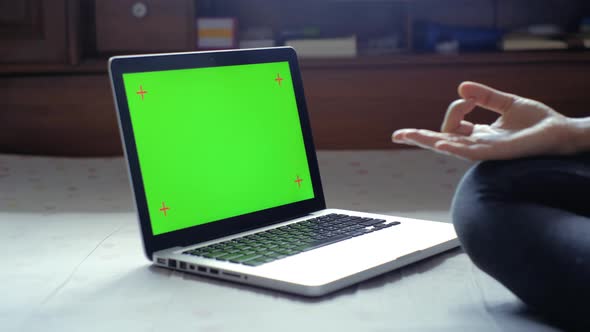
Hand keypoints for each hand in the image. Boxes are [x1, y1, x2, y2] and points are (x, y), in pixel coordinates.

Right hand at [392, 81, 577, 160]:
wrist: (562, 133)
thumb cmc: (538, 122)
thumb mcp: (507, 102)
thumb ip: (485, 96)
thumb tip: (461, 86)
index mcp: (479, 135)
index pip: (453, 123)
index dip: (457, 106)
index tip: (470, 97)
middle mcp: (477, 145)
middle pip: (441, 141)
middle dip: (418, 137)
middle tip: (397, 136)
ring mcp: (484, 150)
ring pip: (449, 146)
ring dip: (426, 141)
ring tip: (407, 137)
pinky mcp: (495, 152)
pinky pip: (468, 150)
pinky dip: (452, 146)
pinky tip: (437, 142)